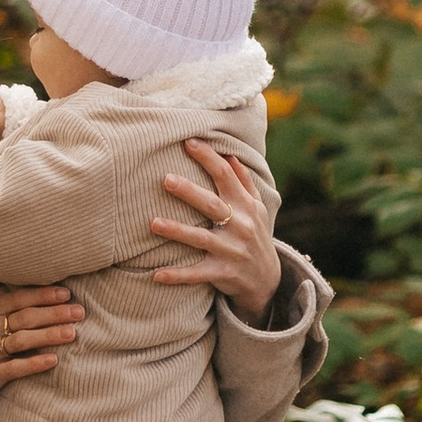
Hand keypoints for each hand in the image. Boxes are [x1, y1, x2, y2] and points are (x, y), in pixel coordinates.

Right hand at [0, 274, 82, 402]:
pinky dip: (34, 364)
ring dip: (49, 336)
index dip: (42, 295)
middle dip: (54, 314)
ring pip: (23, 340)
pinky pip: (16, 368)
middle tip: (79, 311)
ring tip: (73, 333)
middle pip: (25, 318)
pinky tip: (53, 360)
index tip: (66, 293)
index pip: (18, 298)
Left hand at [146, 142, 284, 318]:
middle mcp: (241, 226)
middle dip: (190, 192)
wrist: (268, 280)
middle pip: (212, 205)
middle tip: (166, 179)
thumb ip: (244, 182)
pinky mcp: (223, 273)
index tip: (188, 142)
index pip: (226, 176)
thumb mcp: (257, 208)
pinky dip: (177, 275)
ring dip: (177, 231)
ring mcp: (232, 251)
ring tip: (153, 223)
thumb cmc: (255, 235)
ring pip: (201, 239)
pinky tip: (156, 274)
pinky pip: (197, 274)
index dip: (208, 158)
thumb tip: (230, 154)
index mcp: (247, 206)